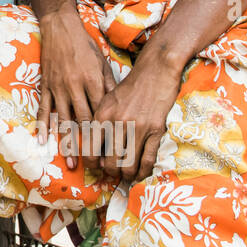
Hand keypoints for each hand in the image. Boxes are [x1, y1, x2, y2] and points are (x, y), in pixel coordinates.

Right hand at [37, 11, 118, 163]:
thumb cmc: (84, 46)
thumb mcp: (101, 63)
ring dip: (67, 143)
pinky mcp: (45, 86)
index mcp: (92, 82)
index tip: (113, 152)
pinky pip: (43, 109)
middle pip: (83, 122)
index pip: (102, 113)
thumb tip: (117, 108)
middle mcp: (75, 87)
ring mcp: (57, 88)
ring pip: (63, 120)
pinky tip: (43, 141)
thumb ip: (108, 86)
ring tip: (72, 162)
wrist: (60, 28)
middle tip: (94, 167)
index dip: (107, 134)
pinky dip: (43, 126)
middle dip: (89, 146)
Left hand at [92, 55, 183, 184]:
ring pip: (128, 164)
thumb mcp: (107, 101)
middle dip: (111, 172)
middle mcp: (117, 123)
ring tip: (126, 176)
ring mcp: (138, 127)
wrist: (155, 71)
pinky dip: (143, 171)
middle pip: (110, 161)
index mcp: (102, 115)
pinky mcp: (156, 129)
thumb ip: (100, 123)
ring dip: (126, 175)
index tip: (95, 168)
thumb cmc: (129, 87)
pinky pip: (148, 159)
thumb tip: (96, 151)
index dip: (92, 164)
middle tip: (113, 174)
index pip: (90, 149)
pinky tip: (140, 174)